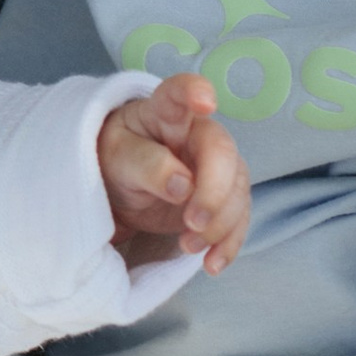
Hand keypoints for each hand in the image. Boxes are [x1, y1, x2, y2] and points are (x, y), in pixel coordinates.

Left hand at [97, 76, 247, 273]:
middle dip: (213, 192)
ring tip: (188, 246)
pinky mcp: (222, 198)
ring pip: (237, 190)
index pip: (178, 93)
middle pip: (221, 153)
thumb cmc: (116, 159)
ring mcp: (215, 166)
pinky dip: (229, 243)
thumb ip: (146, 166)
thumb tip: (183, 184)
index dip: (193, 92)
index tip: (203, 101)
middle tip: (192, 223)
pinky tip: (212, 264)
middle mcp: (197, 134)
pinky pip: (238, 219)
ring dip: (220, 224)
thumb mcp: (116, 159)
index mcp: (164, 113)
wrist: (120, 185)